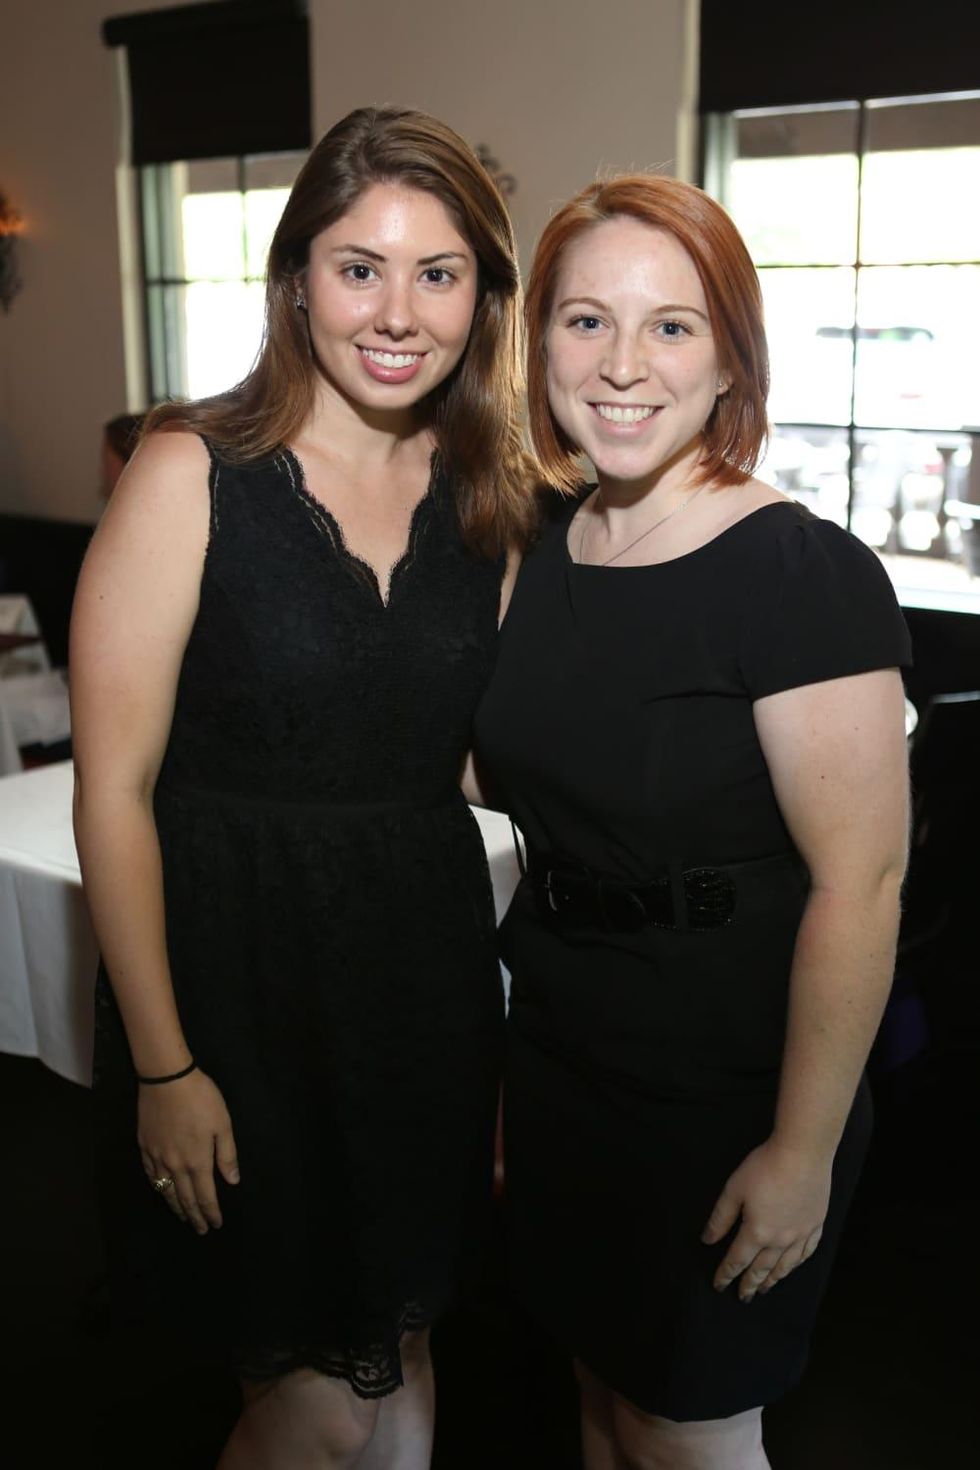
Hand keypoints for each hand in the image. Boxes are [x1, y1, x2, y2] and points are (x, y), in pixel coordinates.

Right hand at [138, 1069, 239, 1234]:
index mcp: (198, 1161)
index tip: (215, 1224)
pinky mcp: (144, 1147)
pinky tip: (161, 1189)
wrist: (166, 1079)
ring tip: (182, 1217)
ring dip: (175, 1206)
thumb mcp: (223, 1123)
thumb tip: (232, 1181)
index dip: (211, 1212)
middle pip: (185, 1198)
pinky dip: (157, 1187)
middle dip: (194, 1216)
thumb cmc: (200, 1098)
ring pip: (166, 1190)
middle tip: (200, 1230)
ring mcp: (157, 1157)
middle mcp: (176, 1165)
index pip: (205, 1196)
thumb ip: (227, 1154)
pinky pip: (150, 1174)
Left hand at [701, 1138, 831, 1300]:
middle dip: (750, 1284)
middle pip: (761, 1269)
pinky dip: (797, 1264)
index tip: (719, 1285)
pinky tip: (792, 1266)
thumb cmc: (765, 1167)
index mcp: (756, 1232)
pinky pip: (806, 1252)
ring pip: (785, 1266)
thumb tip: (708, 1240)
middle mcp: (780, 1240)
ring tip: (765, 1288)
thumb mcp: (733, 1189)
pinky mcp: (816, 1224)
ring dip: (773, 1279)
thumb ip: (720, 1218)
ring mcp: (801, 1234)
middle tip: (743, 1296)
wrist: (802, 1153)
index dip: (726, 1274)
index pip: (737, 1260)